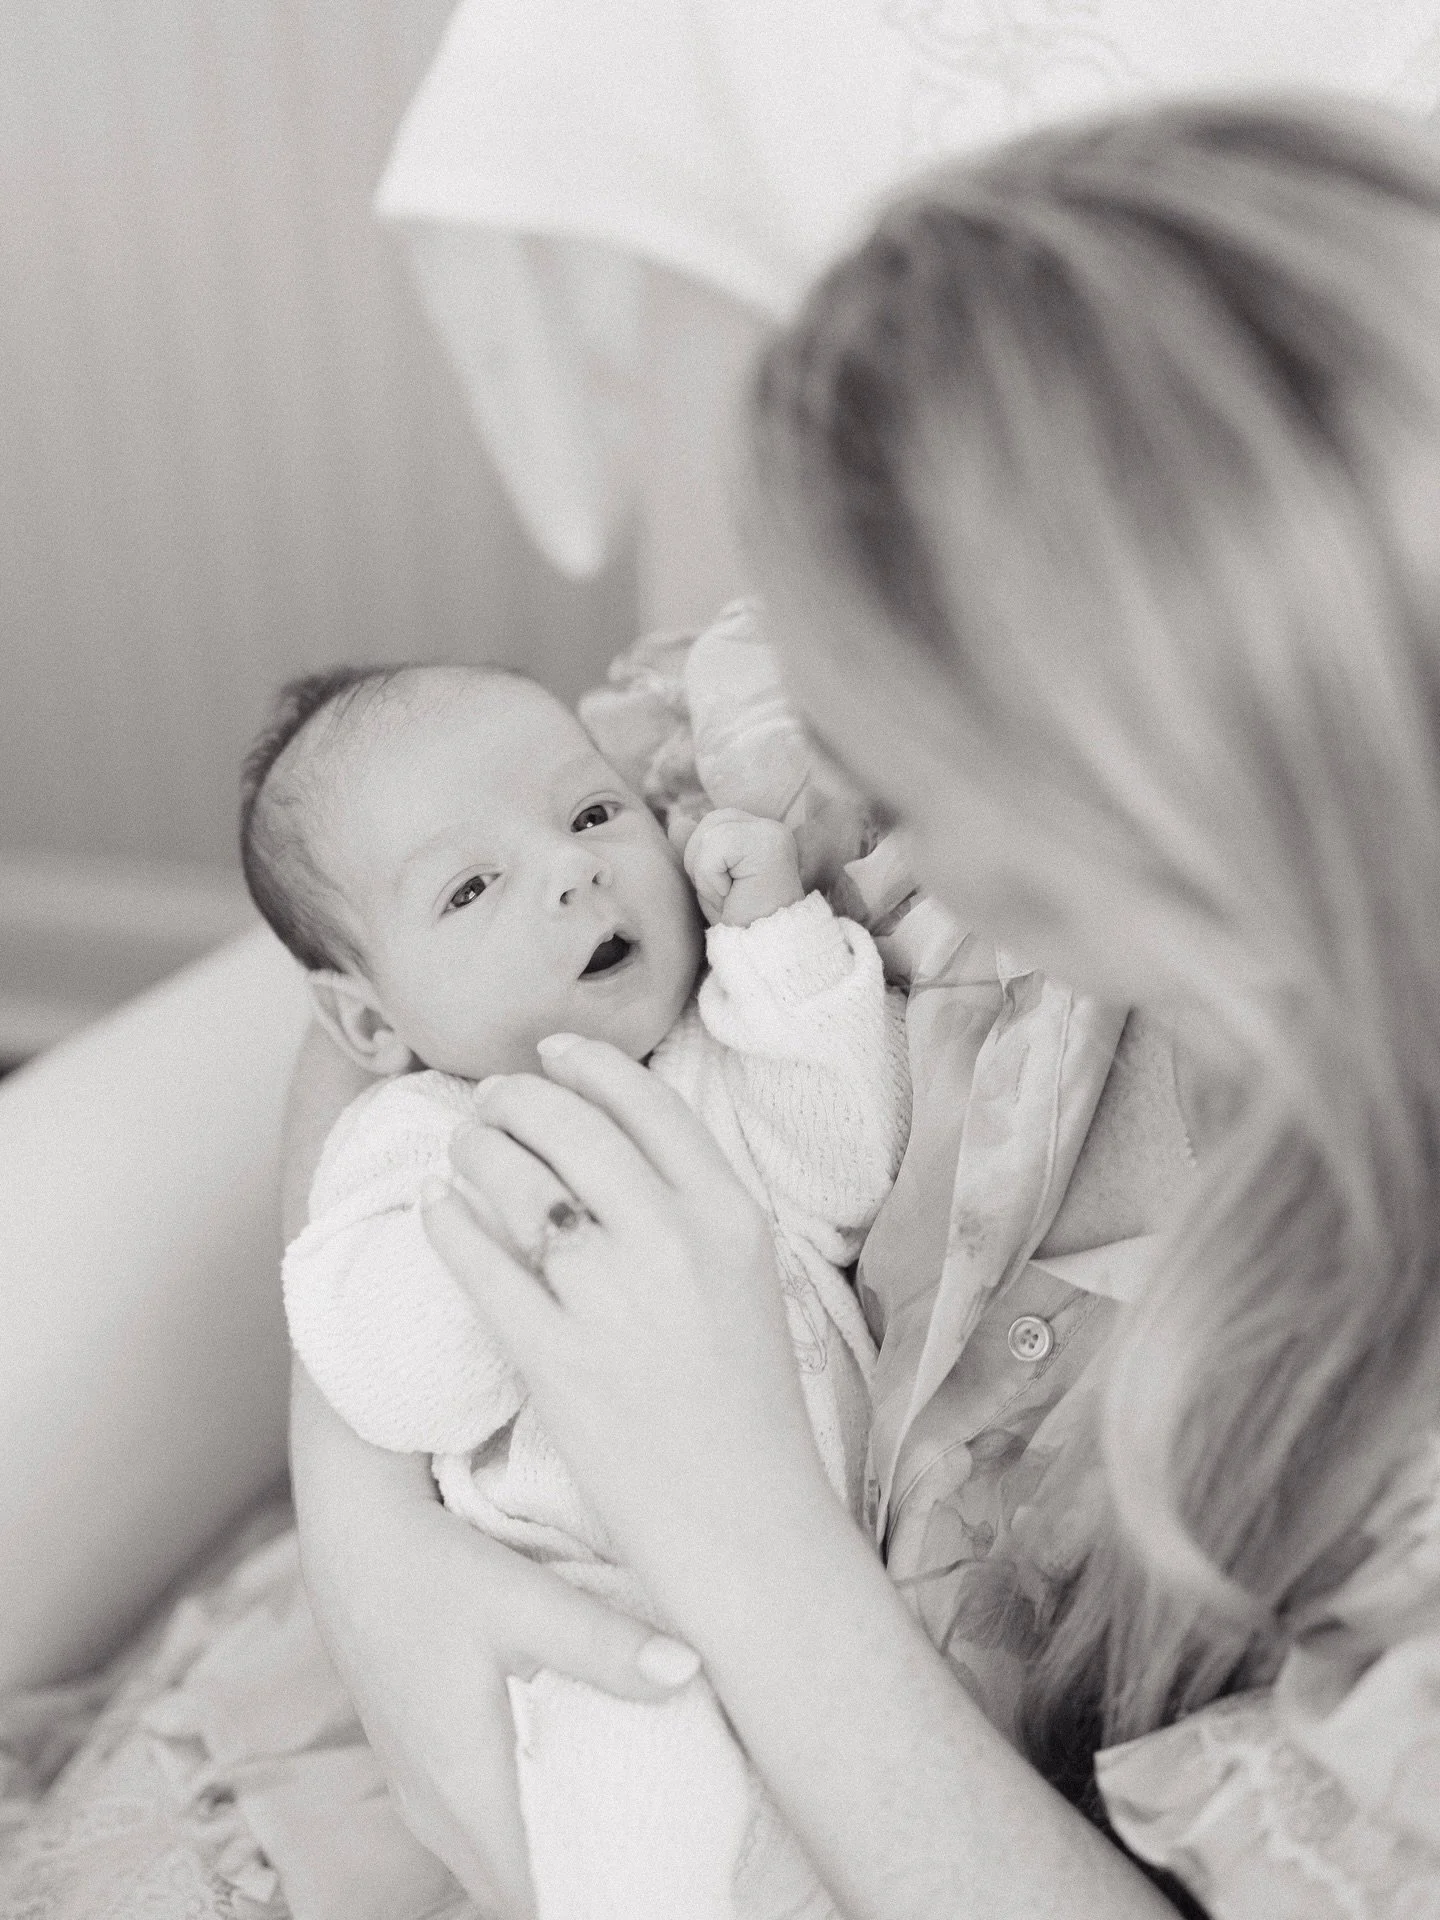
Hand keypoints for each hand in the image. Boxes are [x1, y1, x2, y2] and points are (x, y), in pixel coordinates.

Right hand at [290, 1364, 702, 1918]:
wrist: (351, 1531)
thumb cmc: (431, 1566)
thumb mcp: (523, 1600)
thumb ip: (605, 1645)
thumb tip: (690, 1672)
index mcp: (466, 1791)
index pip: (545, 1894)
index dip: (607, 1889)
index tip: (666, 1872)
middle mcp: (435, 1810)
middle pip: (523, 1889)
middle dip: (588, 1879)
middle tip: (662, 1850)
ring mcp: (417, 1790)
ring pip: (495, 1861)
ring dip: (553, 1855)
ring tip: (626, 1823)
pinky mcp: (414, 1761)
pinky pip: (476, 1830)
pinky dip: (523, 1827)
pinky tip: (566, 1782)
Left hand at [421, 1036, 834, 1616]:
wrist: (744, 1524)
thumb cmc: (746, 1403)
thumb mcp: (749, 1278)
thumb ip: (690, 1206)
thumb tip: (605, 1135)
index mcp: (730, 1216)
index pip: (644, 1101)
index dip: (586, 1063)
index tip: (550, 1051)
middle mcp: (672, 1241)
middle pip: (568, 1124)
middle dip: (513, 1099)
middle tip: (489, 1104)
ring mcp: (608, 1298)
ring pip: (514, 1179)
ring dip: (473, 1152)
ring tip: (461, 1154)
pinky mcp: (552, 1356)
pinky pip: (478, 1259)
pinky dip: (446, 1222)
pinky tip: (436, 1212)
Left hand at [671, 806, 802, 926]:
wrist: (762, 952)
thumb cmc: (739, 923)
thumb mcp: (709, 883)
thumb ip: (697, 850)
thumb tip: (677, 821)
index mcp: (761, 835)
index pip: (714, 824)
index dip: (705, 860)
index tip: (728, 892)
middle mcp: (772, 829)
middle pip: (710, 823)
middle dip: (703, 863)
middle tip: (727, 896)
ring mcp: (773, 833)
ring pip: (710, 833)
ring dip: (706, 874)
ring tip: (730, 897)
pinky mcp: (768, 844)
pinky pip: (714, 847)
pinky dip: (711, 877)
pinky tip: (731, 897)